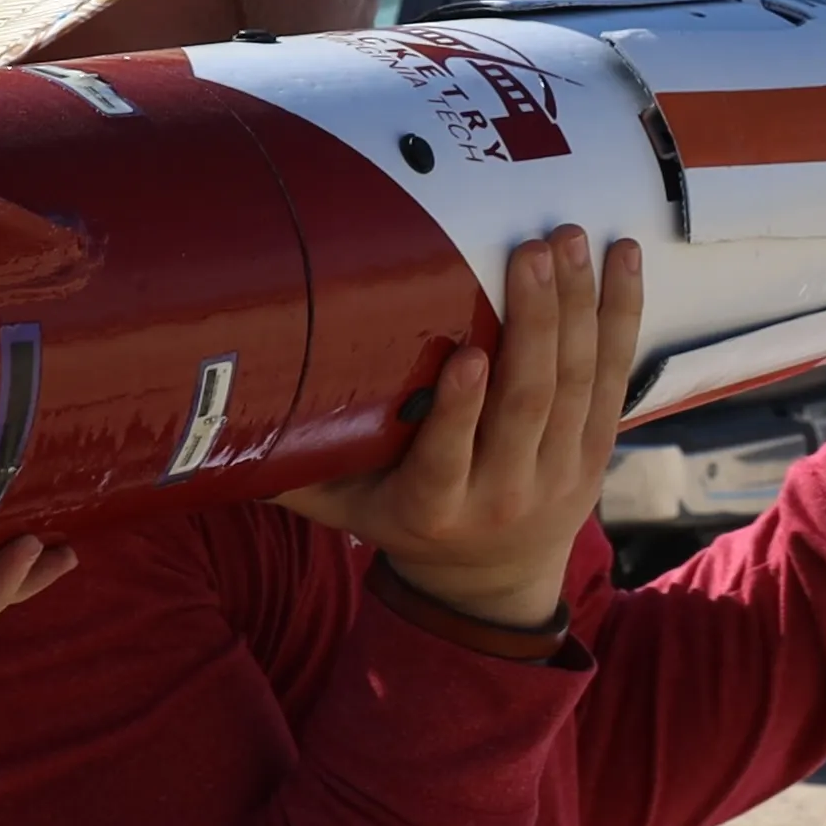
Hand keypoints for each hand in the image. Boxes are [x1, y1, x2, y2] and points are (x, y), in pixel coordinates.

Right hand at [275, 226, 641, 630]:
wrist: (490, 583)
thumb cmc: (401, 521)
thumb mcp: (345, 509)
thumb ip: (289, 470)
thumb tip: (204, 420)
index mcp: (435, 508)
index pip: (451, 458)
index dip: (464, 411)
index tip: (469, 357)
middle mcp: (504, 492)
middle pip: (527, 405)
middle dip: (536, 325)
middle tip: (531, 252)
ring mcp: (559, 471)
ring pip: (576, 384)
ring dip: (578, 307)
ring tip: (568, 241)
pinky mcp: (597, 447)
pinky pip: (616, 376)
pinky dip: (620, 315)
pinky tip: (621, 259)